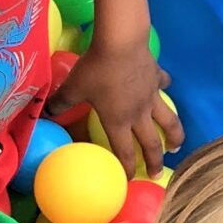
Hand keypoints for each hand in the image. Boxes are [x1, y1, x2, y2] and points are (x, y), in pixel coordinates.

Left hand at [51, 40, 180, 175]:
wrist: (122, 41)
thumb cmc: (95, 69)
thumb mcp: (72, 88)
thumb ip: (60, 103)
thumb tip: (46, 113)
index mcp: (118, 121)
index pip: (123, 152)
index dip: (127, 168)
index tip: (129, 180)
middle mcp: (138, 113)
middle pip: (150, 142)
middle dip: (154, 161)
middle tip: (158, 174)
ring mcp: (151, 95)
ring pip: (167, 120)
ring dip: (173, 134)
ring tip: (176, 145)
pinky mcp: (157, 77)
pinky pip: (162, 85)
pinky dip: (164, 88)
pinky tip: (164, 87)